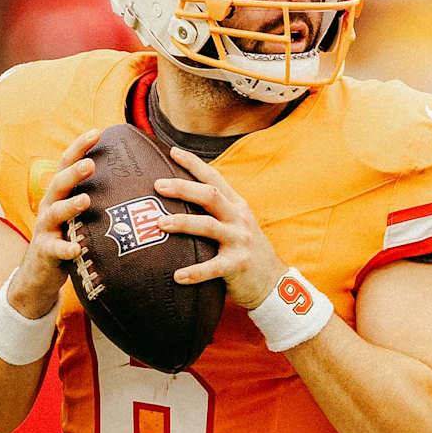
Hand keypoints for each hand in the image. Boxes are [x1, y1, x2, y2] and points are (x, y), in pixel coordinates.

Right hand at [7, 128, 100, 318]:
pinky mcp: (46, 252)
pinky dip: (66, 248)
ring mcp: (45, 229)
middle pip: (59, 184)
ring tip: (86, 201)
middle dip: (74, 172)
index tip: (97, 131)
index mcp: (60, 194)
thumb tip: (132, 174)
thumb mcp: (81, 214)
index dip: (80, 147)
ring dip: (70, 206)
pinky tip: (77, 248)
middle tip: (91, 164)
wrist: (40, 274)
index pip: (67, 164)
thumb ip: (97, 195)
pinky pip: (55, 249)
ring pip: (55, 213)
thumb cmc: (69, 236)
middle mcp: (50, 207)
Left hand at [155, 147, 288, 308]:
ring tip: (161, 223)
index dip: (194, 163)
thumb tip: (180, 197)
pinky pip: (214, 268)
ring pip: (209, 226)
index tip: (172, 151)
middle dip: (184, 188)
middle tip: (158, 185)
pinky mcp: (239, 265)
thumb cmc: (244, 249)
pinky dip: (195, 272)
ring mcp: (240, 241)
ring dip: (184, 223)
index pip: (214, 178)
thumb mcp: (236, 223)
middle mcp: (239, 218)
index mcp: (236, 205)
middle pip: (210, 196)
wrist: (273, 281)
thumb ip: (216, 211)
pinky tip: (177, 276)